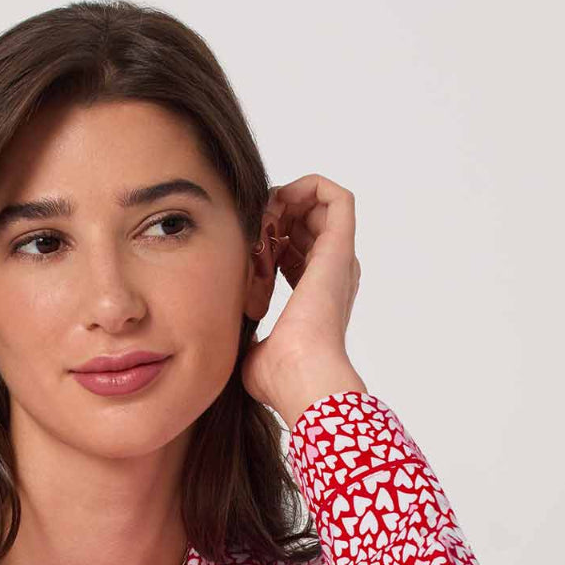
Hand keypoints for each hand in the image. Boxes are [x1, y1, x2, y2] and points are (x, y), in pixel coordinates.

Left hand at [241, 173, 366, 428]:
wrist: (301, 377)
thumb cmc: (280, 377)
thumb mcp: (250, 351)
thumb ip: (242, 338)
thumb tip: (223, 340)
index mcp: (316, 297)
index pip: (295, 253)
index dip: (268, 242)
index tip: (248, 254)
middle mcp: (332, 275)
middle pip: (307, 225)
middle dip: (274, 217)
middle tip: (252, 231)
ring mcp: (338, 260)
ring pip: (319, 207)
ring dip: (286, 200)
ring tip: (263, 217)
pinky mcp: (340, 247)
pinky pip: (337, 197)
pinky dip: (307, 187)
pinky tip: (279, 202)